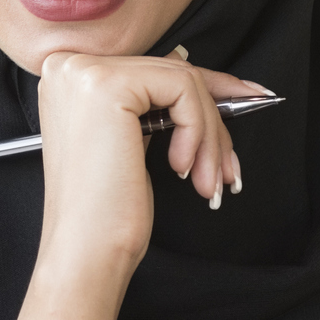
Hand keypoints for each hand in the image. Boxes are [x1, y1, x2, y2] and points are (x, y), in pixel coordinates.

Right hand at [14, 47, 265, 319]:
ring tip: (209, 181)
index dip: (207, 87)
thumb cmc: (106, 212)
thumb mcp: (133, 143)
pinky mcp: (106, 85)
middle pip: (171, 73)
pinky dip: (198, 131)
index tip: (251, 96)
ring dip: (209, 135)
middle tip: (228, 168)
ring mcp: (84, 73)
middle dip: (213, 122)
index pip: (154, 69)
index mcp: (70, 78)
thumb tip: (215, 83)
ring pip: (183, 80)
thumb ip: (156, 104)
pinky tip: (183, 169)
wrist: (84, 253)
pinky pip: (182, 89)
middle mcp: (69, 66)